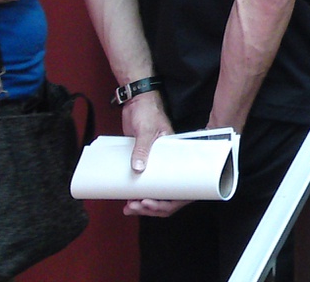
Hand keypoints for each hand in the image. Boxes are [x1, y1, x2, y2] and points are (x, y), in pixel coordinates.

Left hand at [119, 91, 191, 216]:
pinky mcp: (143, 161)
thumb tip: (138, 169)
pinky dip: (137, 194)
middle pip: (168, 195)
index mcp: (177, 154)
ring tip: (129, 207)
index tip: (151, 204)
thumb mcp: (146, 129)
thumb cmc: (148, 111)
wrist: (136, 102)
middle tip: (136, 207)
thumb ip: (142, 148)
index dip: (168, 202)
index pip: (181, 187)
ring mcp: (156, 163)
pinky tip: (128, 199)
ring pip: (156, 192)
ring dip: (144, 204)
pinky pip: (145, 183)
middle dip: (152, 207)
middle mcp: (169, 162)